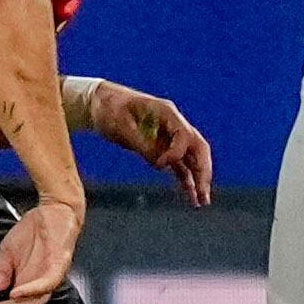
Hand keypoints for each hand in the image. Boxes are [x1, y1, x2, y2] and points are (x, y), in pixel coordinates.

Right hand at [0, 197, 80, 303]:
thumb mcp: (8, 252)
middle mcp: (40, 287)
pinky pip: (45, 285)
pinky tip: (14, 293)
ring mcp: (49, 279)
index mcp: (27, 286)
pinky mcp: (58, 267)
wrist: (53, 211)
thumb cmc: (33, 232)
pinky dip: (29, 291)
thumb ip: (1, 270)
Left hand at [92, 83, 217, 204]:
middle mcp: (173, 124)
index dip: (176, 153)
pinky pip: (179, 164)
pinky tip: (190, 195)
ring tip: (202, 201)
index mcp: (166, 112)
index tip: (159, 164)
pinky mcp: (162, 147)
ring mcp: (170, 136)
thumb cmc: (109, 109)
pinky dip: (186, 179)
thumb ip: (141, 144)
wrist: (100, 102)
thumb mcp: (120, 126)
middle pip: (197, 147)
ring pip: (192, 158)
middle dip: (202, 170)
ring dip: (198, 179)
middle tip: (203, 193)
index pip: (184, 135)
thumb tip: (160, 165)